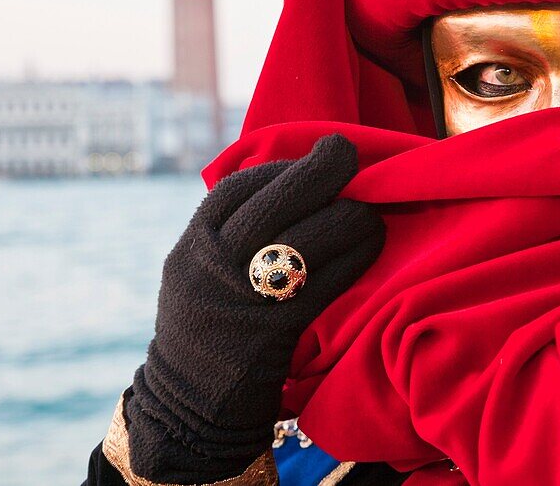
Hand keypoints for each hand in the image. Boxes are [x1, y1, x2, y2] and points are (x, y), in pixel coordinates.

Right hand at [126, 134, 383, 482]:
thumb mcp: (199, 273)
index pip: (237, 188)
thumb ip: (230, 233)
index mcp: (193, 246)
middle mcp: (210, 266)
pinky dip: (354, 256)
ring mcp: (241, 298)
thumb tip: (289, 184)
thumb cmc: (209, 330)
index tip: (311, 156)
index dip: (280, 167)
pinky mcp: (274, 331)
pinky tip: (373, 242)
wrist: (186, 409)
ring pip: (305, 239)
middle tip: (347, 150)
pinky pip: (324, 282)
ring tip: (370, 209)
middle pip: (274, 203)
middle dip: (318, 171)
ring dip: (348, 216)